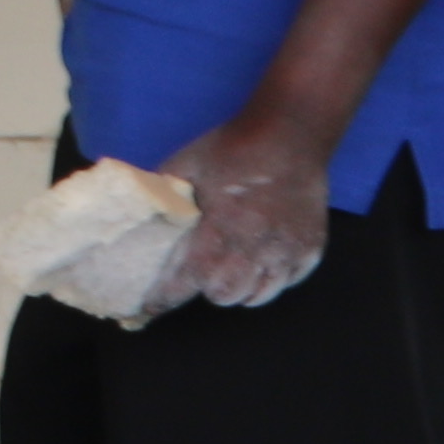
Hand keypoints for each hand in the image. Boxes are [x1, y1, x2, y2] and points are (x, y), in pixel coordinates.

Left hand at [147, 119, 333, 315]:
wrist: (288, 135)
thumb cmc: (232, 150)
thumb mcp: (184, 166)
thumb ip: (162, 199)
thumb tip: (134, 220)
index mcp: (219, 229)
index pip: (186, 280)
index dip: (163, 298)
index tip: (145, 308)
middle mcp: (255, 249)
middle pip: (223, 295)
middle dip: (205, 287)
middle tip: (200, 269)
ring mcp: (287, 252)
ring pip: (256, 296)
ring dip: (237, 287)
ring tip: (229, 267)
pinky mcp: (310, 251)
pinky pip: (285, 283)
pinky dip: (267, 279)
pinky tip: (258, 261)